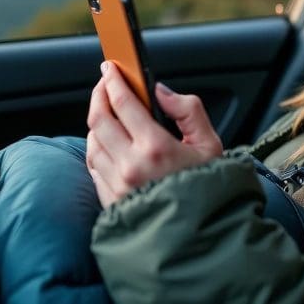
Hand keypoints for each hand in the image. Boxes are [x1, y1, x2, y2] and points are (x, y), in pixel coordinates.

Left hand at [86, 61, 222, 206]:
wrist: (200, 236)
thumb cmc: (209, 190)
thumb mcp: (210, 144)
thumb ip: (188, 110)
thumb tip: (161, 92)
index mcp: (155, 147)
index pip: (122, 102)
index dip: (113, 80)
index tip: (111, 68)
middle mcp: (130, 166)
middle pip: (98, 119)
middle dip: (99, 95)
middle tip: (106, 83)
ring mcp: (117, 185)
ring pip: (92, 143)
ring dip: (97, 123)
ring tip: (109, 114)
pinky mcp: (110, 201)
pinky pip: (94, 167)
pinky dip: (97, 149)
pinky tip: (108, 143)